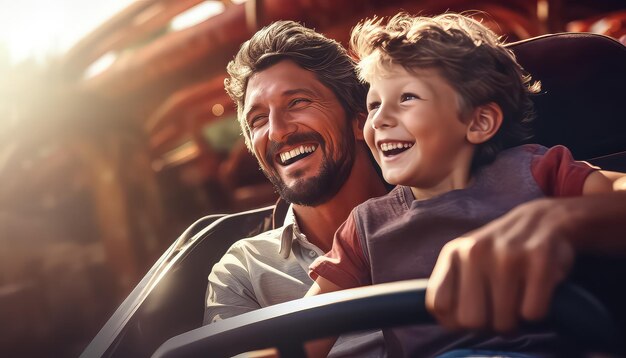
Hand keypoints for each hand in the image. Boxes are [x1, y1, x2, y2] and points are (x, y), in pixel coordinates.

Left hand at [425, 198, 575, 332]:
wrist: (545, 218)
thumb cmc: (500, 250)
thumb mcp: (466, 257)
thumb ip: (450, 285)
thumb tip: (446, 321)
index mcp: (453, 253)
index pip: (439, 305)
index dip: (455, 320)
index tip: (470, 314)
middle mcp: (476, 252)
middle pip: (471, 321)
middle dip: (488, 325)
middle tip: (499, 311)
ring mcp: (507, 256)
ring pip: (503, 322)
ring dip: (514, 321)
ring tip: (517, 302)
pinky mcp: (539, 261)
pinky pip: (532, 314)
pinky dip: (536, 312)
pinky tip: (535, 294)